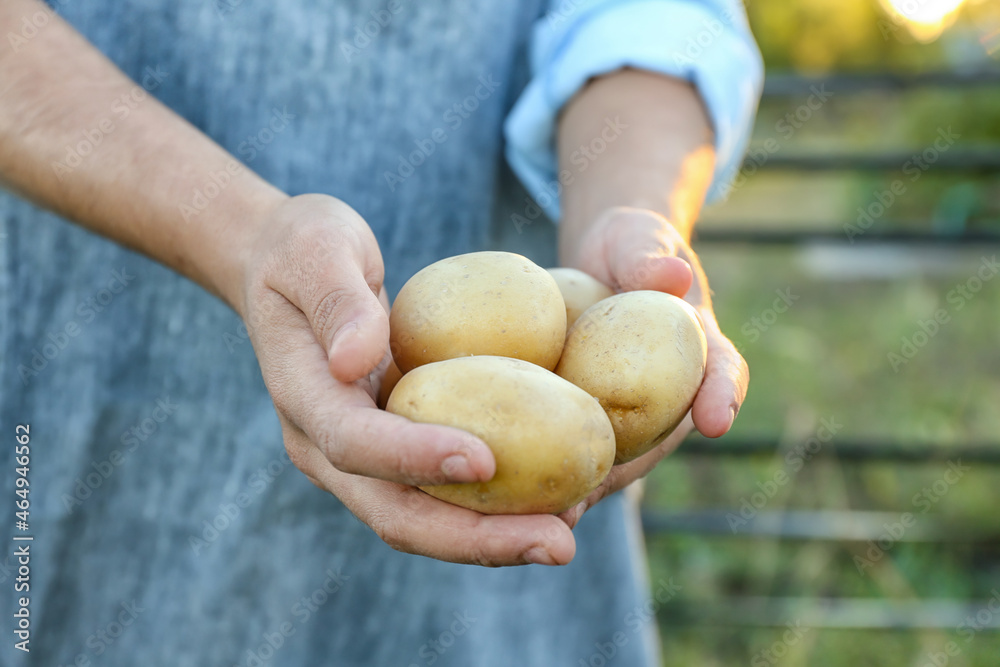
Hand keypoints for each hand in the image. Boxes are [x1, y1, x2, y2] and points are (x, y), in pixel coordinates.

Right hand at [239, 194, 575, 565]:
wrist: (286, 266)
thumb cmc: (304, 247)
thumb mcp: (316, 249)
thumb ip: (337, 301)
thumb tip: (355, 360)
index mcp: (304, 398)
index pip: (356, 443)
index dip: (416, 458)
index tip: (486, 461)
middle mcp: (327, 445)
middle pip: (397, 513)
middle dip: (474, 539)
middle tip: (558, 545)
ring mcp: (362, 456)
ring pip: (423, 518)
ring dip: (494, 539)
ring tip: (567, 536)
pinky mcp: (396, 450)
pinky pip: (442, 494)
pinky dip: (494, 509)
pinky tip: (555, 502)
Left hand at [557, 207, 749, 526]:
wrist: (603, 262)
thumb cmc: (630, 247)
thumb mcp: (640, 240)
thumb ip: (650, 255)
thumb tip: (672, 276)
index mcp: (699, 348)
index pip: (721, 370)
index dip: (721, 395)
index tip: (716, 420)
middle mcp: (667, 393)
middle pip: (654, 440)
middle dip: (625, 472)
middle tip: (596, 494)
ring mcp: (625, 411)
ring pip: (610, 457)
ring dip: (579, 488)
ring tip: (544, 516)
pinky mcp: (584, 415)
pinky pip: (569, 445)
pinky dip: (544, 471)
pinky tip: (505, 494)